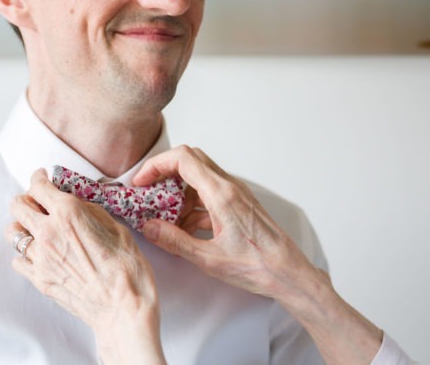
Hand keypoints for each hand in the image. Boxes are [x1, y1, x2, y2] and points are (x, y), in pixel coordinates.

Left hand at [5, 169, 164, 363]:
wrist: (123, 308)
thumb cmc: (127, 267)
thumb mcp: (116, 227)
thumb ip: (90, 211)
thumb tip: (78, 204)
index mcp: (68, 213)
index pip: (39, 186)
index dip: (39, 178)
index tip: (42, 177)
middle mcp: (48, 232)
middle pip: (17, 206)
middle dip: (26, 199)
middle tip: (39, 201)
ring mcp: (40, 258)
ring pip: (13, 233)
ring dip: (23, 226)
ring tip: (38, 229)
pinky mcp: (39, 279)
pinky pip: (18, 261)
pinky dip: (25, 254)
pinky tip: (41, 254)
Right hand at [133, 146, 318, 299]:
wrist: (288, 272)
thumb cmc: (257, 265)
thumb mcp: (209, 258)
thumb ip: (175, 241)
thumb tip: (149, 227)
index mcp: (222, 194)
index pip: (183, 159)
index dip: (156, 165)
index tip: (141, 182)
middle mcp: (230, 187)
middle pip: (191, 161)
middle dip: (164, 173)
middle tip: (148, 193)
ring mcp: (236, 194)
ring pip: (200, 178)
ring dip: (178, 192)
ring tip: (164, 218)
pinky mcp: (239, 204)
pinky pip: (209, 194)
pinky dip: (193, 205)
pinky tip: (184, 229)